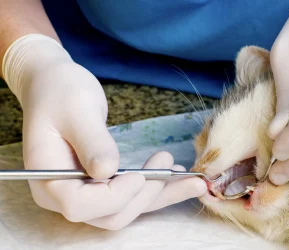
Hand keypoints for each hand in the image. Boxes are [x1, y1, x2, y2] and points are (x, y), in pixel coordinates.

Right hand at [2, 34, 206, 229]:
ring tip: (193, 180)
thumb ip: (92, 141)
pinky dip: (155, 188)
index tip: (140, 174)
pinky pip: (130, 194)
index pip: (81, 205)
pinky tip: (178, 177)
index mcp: (48, 181)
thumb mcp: (77, 111)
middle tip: (172, 166)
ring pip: (127, 208)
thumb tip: (108, 171)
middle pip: (110, 213)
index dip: (115, 195)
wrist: (55, 85)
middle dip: (146, 194)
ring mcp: (83, 192)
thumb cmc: (61, 92)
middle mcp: (63, 195)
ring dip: (160, 195)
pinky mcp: (100, 184)